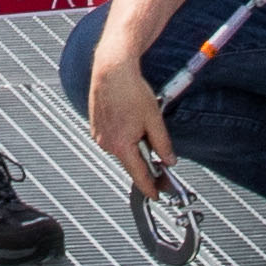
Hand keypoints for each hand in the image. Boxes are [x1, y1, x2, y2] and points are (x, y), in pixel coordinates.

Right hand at [84, 39, 169, 189]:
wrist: (111, 70)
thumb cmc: (130, 91)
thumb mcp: (154, 119)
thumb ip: (162, 144)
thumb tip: (169, 160)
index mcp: (121, 145)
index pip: (138, 174)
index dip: (150, 187)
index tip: (156, 195)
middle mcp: (106, 143)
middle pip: (130, 162)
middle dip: (145, 163)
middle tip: (160, 162)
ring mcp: (99, 135)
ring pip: (122, 150)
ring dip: (134, 148)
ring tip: (143, 129)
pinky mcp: (96, 126)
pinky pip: (113, 139)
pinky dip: (124, 138)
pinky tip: (131, 123)